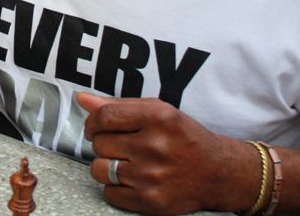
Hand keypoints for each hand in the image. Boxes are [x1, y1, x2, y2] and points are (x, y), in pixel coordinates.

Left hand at [77, 93, 259, 214]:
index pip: (104, 116)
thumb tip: (82, 99)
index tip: (96, 127)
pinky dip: (115, 188)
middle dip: (105, 143)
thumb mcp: (158, 112)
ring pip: (99, 169)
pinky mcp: (150, 201)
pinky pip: (109, 193)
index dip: (93, 122)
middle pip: (100, 143)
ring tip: (124, 163)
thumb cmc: (184, 138)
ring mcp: (152, 176)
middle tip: (122, 145)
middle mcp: (155, 146)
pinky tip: (132, 180)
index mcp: (158, 118)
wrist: (217, 173)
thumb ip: (119, 105)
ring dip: (107, 166)